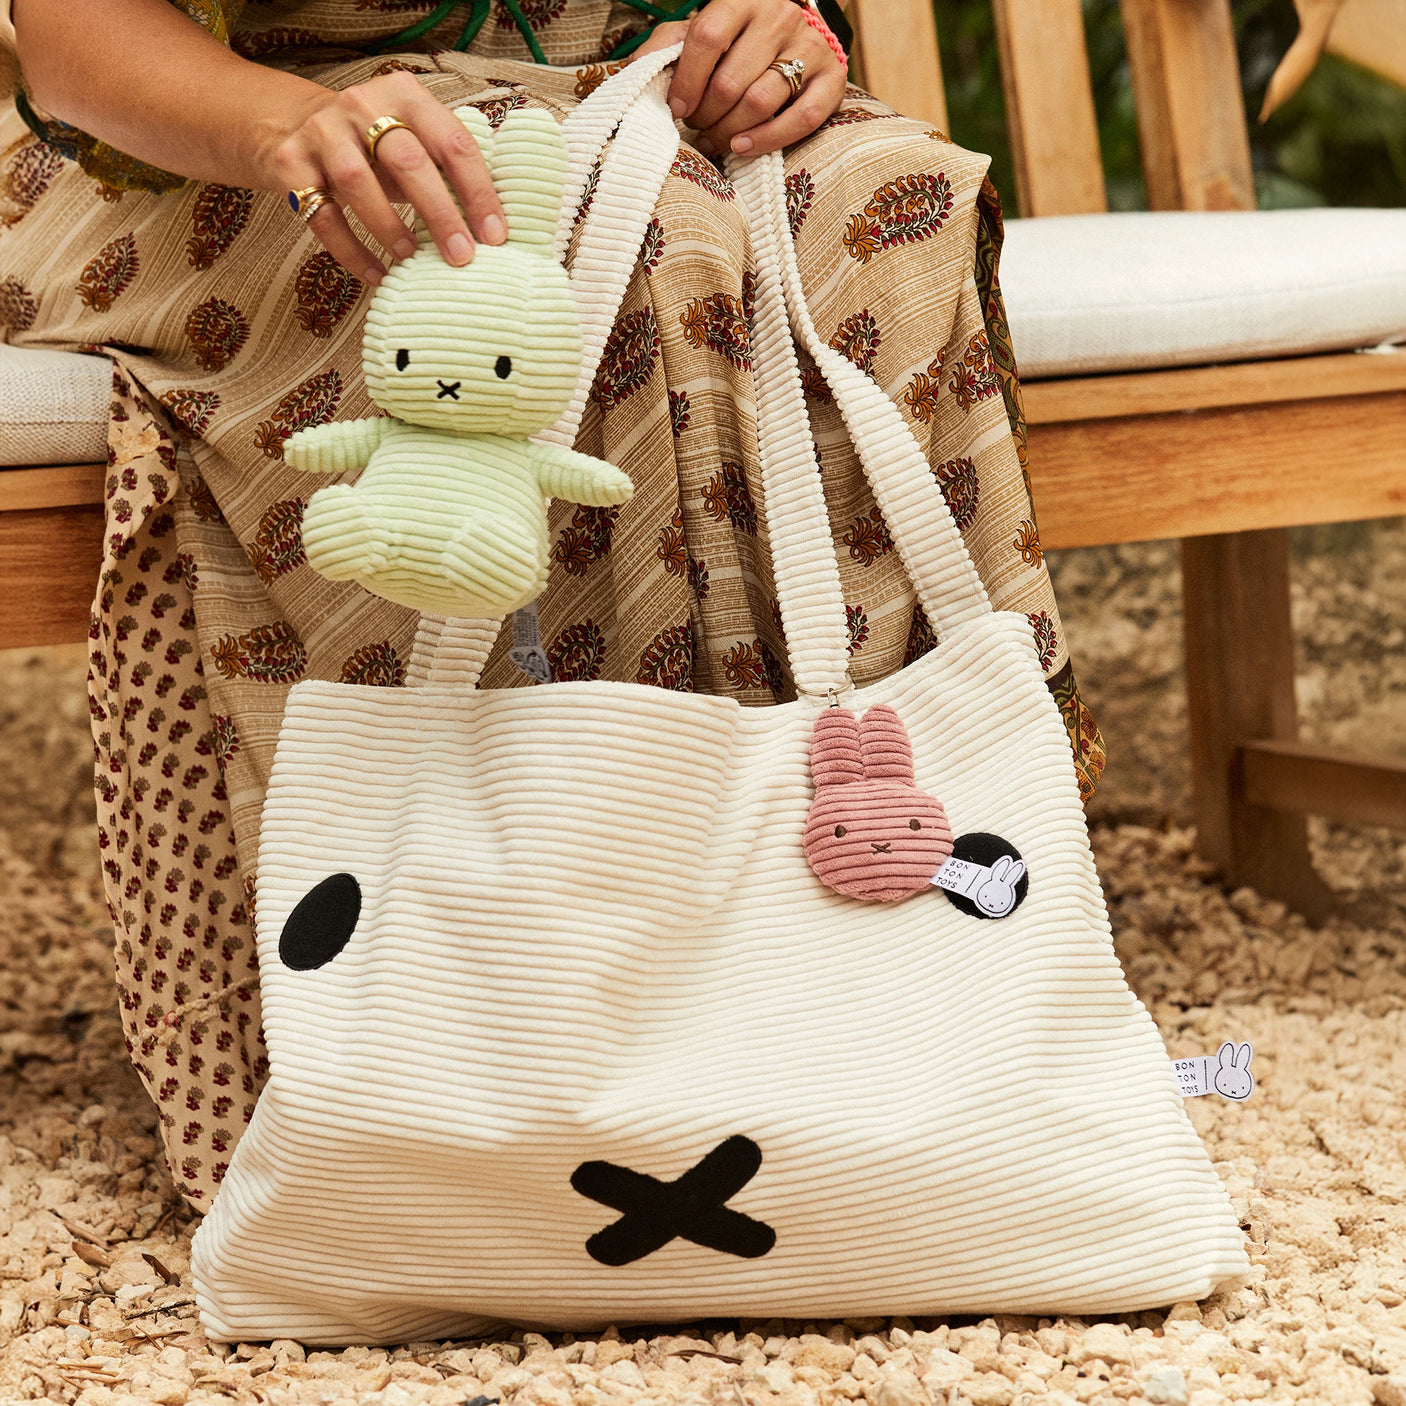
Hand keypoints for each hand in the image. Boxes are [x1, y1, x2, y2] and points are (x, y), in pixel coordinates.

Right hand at [264, 70, 507, 286]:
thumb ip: (446, 169)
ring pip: (358, 184)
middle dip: (440, 214)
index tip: (495, 236)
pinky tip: (375, 273)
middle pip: (409, 161)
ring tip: (412, 258)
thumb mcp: (411, 141)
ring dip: (390, 227)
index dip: (478, 191)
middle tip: (461, 257)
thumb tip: (494, 229)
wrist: (291, 124)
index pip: (453, 142)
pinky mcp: (290, 162)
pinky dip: (351, 250)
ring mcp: (322, 131)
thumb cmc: (372, 146)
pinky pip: (323, 215)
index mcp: (406, 95)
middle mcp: (362, 104)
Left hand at [634, 0, 845, 156]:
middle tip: (697, 128)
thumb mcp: (700, 34)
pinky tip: (742, 147)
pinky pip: (800, 119)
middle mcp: (779, 17)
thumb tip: (630, 74)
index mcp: (742, 0)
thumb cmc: (737, 43)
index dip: (686, 80)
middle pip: (731, 81)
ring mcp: (809, 47)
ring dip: (729, 132)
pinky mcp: (832, 79)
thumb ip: (666, 47)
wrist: (795, 40)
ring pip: (760, 103)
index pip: (706, 37)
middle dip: (706, 115)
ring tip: (715, 140)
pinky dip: (767, 140)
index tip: (677, 109)